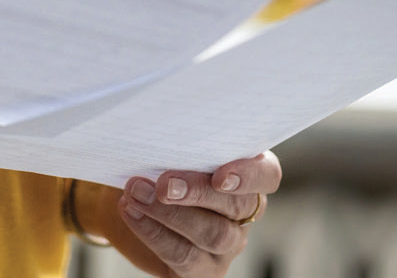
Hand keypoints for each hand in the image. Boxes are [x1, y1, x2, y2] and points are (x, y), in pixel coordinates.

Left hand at [115, 153, 280, 275]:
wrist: (129, 198)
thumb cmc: (158, 164)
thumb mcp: (171, 148)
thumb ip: (178, 143)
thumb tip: (161, 133)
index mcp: (247, 173)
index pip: (267, 175)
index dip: (249, 176)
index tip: (220, 176)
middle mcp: (244, 212)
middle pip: (236, 206)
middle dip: (198, 193)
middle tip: (164, 184)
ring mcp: (227, 244)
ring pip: (212, 234)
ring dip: (170, 214)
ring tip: (136, 194)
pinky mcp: (202, 269)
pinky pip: (184, 256)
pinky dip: (153, 232)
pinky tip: (131, 212)